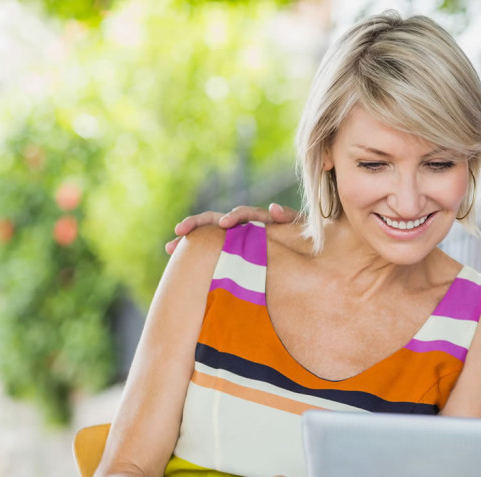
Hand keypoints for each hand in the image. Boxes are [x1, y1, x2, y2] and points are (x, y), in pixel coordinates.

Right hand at [164, 202, 298, 254]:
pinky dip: (197, 256)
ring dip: (190, 239)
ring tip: (170, 248)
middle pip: (216, 220)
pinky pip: (212, 252)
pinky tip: (180, 263)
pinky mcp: (234, 253)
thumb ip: (290, 218)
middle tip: (179, 231)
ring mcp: (238, 239)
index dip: (234, 217)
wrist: (310, 253)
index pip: (244, 214)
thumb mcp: (303, 229)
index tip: (225, 224)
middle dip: (198, 224)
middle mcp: (246, 227)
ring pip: (209, 236)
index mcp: (263, 220)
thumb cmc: (308, 241)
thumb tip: (272, 207)